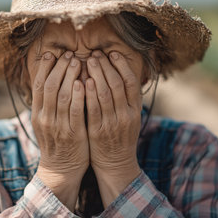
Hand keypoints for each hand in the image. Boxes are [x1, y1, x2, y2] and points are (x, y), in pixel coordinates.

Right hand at [31, 51, 88, 210]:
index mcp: (38, 113)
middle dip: (59, 68)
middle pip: (49, 86)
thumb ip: (47, 103)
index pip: (38, 85)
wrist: (60, 169)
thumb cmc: (57, 142)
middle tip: (68, 54)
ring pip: (62, 96)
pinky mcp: (73, 134)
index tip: (52, 54)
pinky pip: (75, 112)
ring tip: (77, 61)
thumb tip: (50, 80)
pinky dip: (78, 96)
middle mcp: (45, 118)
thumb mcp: (46, 122)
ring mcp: (58, 126)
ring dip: (69, 76)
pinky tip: (83, 83)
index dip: (45, 68)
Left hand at [85, 50, 141, 206]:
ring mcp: (112, 123)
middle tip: (94, 54)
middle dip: (105, 67)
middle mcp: (125, 115)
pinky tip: (83, 81)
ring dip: (96, 75)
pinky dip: (89, 94)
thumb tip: (121, 73)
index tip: (111, 54)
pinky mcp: (98, 132)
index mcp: (135, 110)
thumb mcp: (129, 117)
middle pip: (116, 84)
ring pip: (104, 94)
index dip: (121, 66)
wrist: (116, 164)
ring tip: (86, 61)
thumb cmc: (120, 137)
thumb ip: (126, 98)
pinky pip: (93, 109)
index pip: (131, 82)